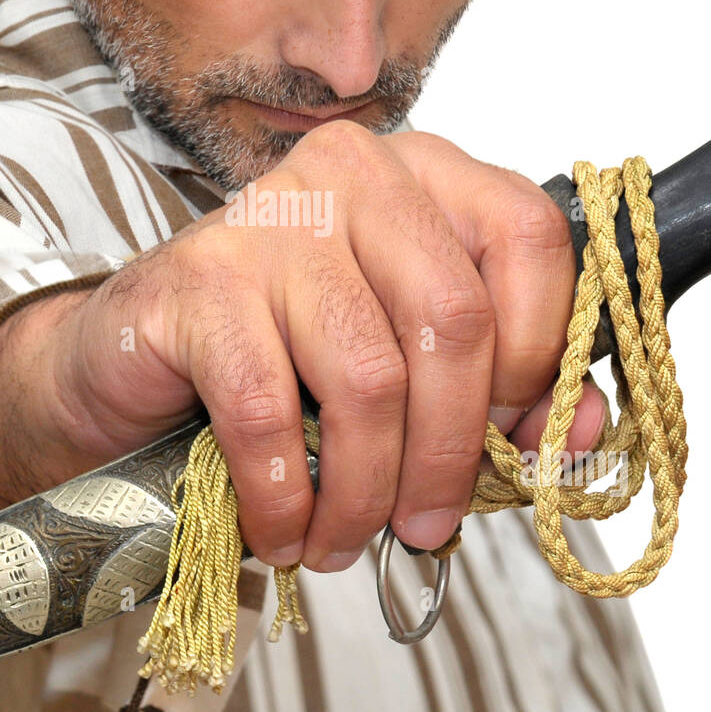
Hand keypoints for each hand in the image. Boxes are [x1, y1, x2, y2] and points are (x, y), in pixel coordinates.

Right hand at [50, 124, 604, 569]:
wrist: (131, 360)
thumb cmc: (280, 354)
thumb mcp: (403, 358)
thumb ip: (497, 383)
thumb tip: (579, 430)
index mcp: (423, 175)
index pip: (528, 241)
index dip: (537, 360)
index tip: (512, 446)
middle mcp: (353, 173)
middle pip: (453, 319)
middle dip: (449, 452)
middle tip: (425, 526)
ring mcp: (271, 217)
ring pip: (367, 377)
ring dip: (365, 490)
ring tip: (343, 539)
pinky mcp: (201, 279)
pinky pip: (269, 410)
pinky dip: (284, 495)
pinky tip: (283, 531)